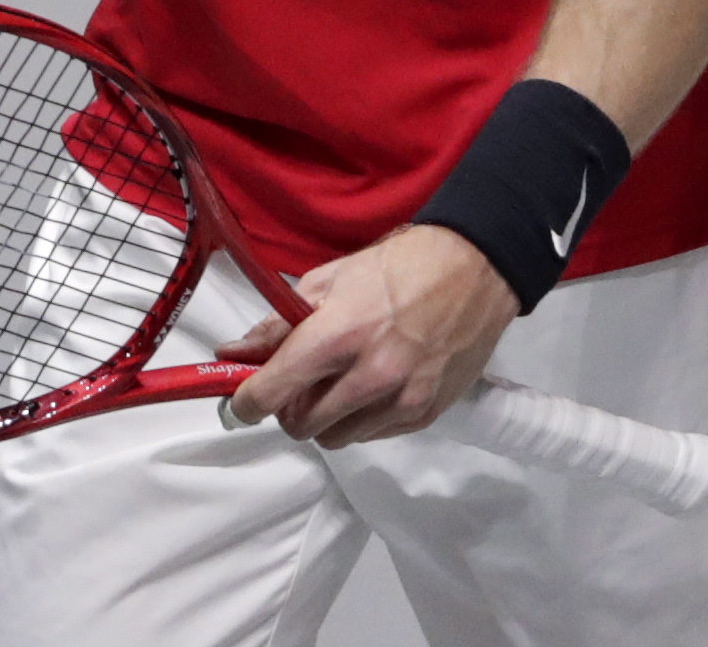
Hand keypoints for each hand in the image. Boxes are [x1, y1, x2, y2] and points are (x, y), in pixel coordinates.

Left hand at [214, 226, 515, 447]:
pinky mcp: (426, 414)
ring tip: (341, 382)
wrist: (474, 269)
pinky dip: (362, 419)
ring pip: (335, 438)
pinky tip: (374, 385)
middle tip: (300, 382)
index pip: (271, 393)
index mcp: (338, 335)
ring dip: (327, 418)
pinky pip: (372, 436)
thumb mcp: (329, 281)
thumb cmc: (396, 267)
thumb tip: (233, 353)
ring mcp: (402, 400)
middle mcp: (370, 376)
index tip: (240, 401)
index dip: (244, 402)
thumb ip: (278, 324)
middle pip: (300, 426)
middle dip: (290, 408)